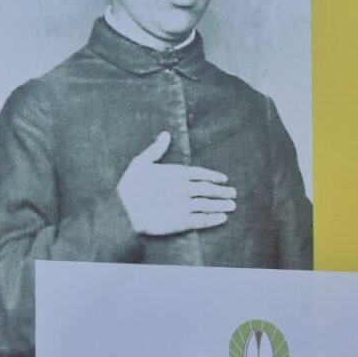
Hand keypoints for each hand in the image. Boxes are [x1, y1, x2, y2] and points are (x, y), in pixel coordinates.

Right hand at [116, 131, 235, 235]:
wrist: (124, 211)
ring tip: (232, 206)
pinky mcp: (181, 222)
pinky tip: (222, 218)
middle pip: (209, 189)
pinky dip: (214, 219)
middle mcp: (184, 189)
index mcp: (176, 173)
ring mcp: (185, 206)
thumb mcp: (140, 162)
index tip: (224, 179)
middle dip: (222, 191)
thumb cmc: (129, 186)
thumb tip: (166, 134)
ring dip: (222, 205)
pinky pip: (203, 220)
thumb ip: (156, 149)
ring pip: (209, 204)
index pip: (201, 173)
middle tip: (233, 193)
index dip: (214, 176)